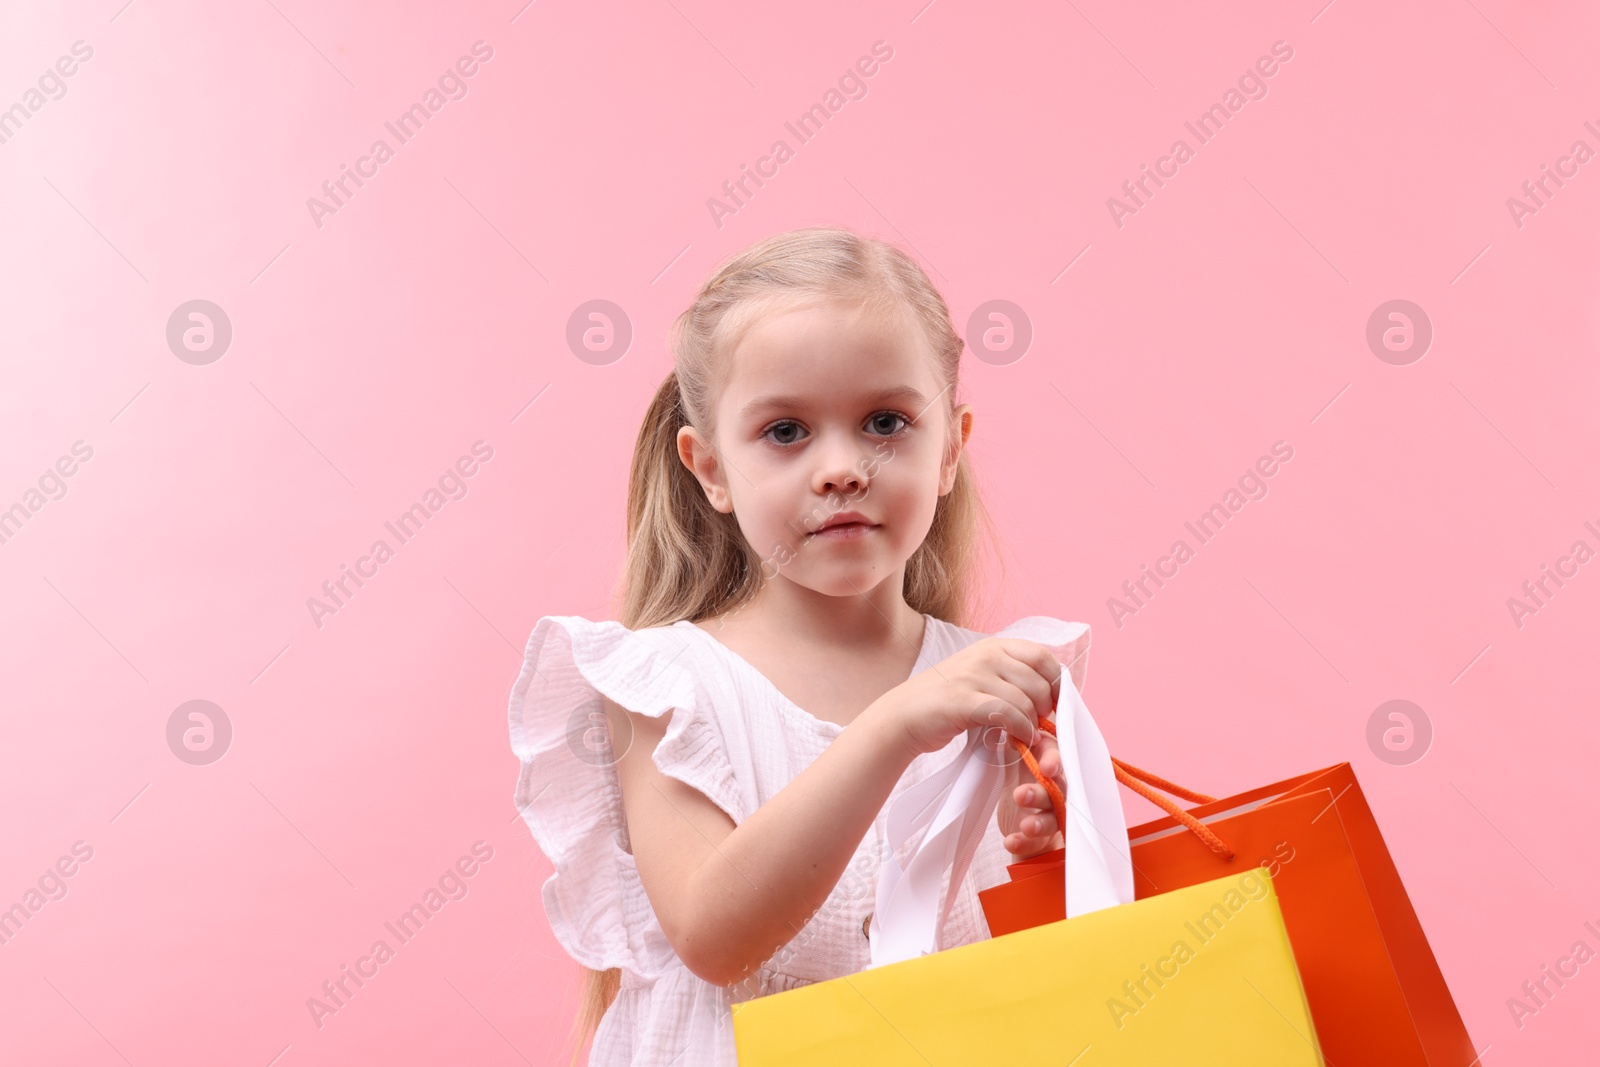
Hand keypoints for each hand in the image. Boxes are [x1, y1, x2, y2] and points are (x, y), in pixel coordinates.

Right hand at [868, 637, 1061, 762]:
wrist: (904, 715)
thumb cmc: (946, 702)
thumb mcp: (980, 677)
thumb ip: (1010, 678)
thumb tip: (1052, 695)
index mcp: (993, 646)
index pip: (1043, 656)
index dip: (1058, 683)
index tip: (1057, 706)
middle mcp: (985, 654)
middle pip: (1039, 680)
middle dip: (1047, 708)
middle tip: (1040, 726)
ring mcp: (973, 675)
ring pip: (1026, 700)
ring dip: (1032, 724)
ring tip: (1026, 736)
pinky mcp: (964, 699)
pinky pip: (1007, 714)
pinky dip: (1019, 730)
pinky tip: (1017, 739)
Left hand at [997, 726, 1064, 858]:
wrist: (1020, 818)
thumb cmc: (1020, 778)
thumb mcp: (1014, 757)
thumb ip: (1014, 739)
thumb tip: (1000, 712)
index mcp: (1049, 762)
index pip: (1057, 758)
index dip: (1054, 762)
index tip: (1045, 768)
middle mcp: (1057, 787)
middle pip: (1059, 788)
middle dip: (1042, 792)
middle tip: (1021, 794)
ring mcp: (1051, 813)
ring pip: (1053, 817)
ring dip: (1038, 821)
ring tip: (1025, 824)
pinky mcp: (1041, 838)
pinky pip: (1035, 843)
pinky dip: (1023, 842)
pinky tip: (1010, 841)